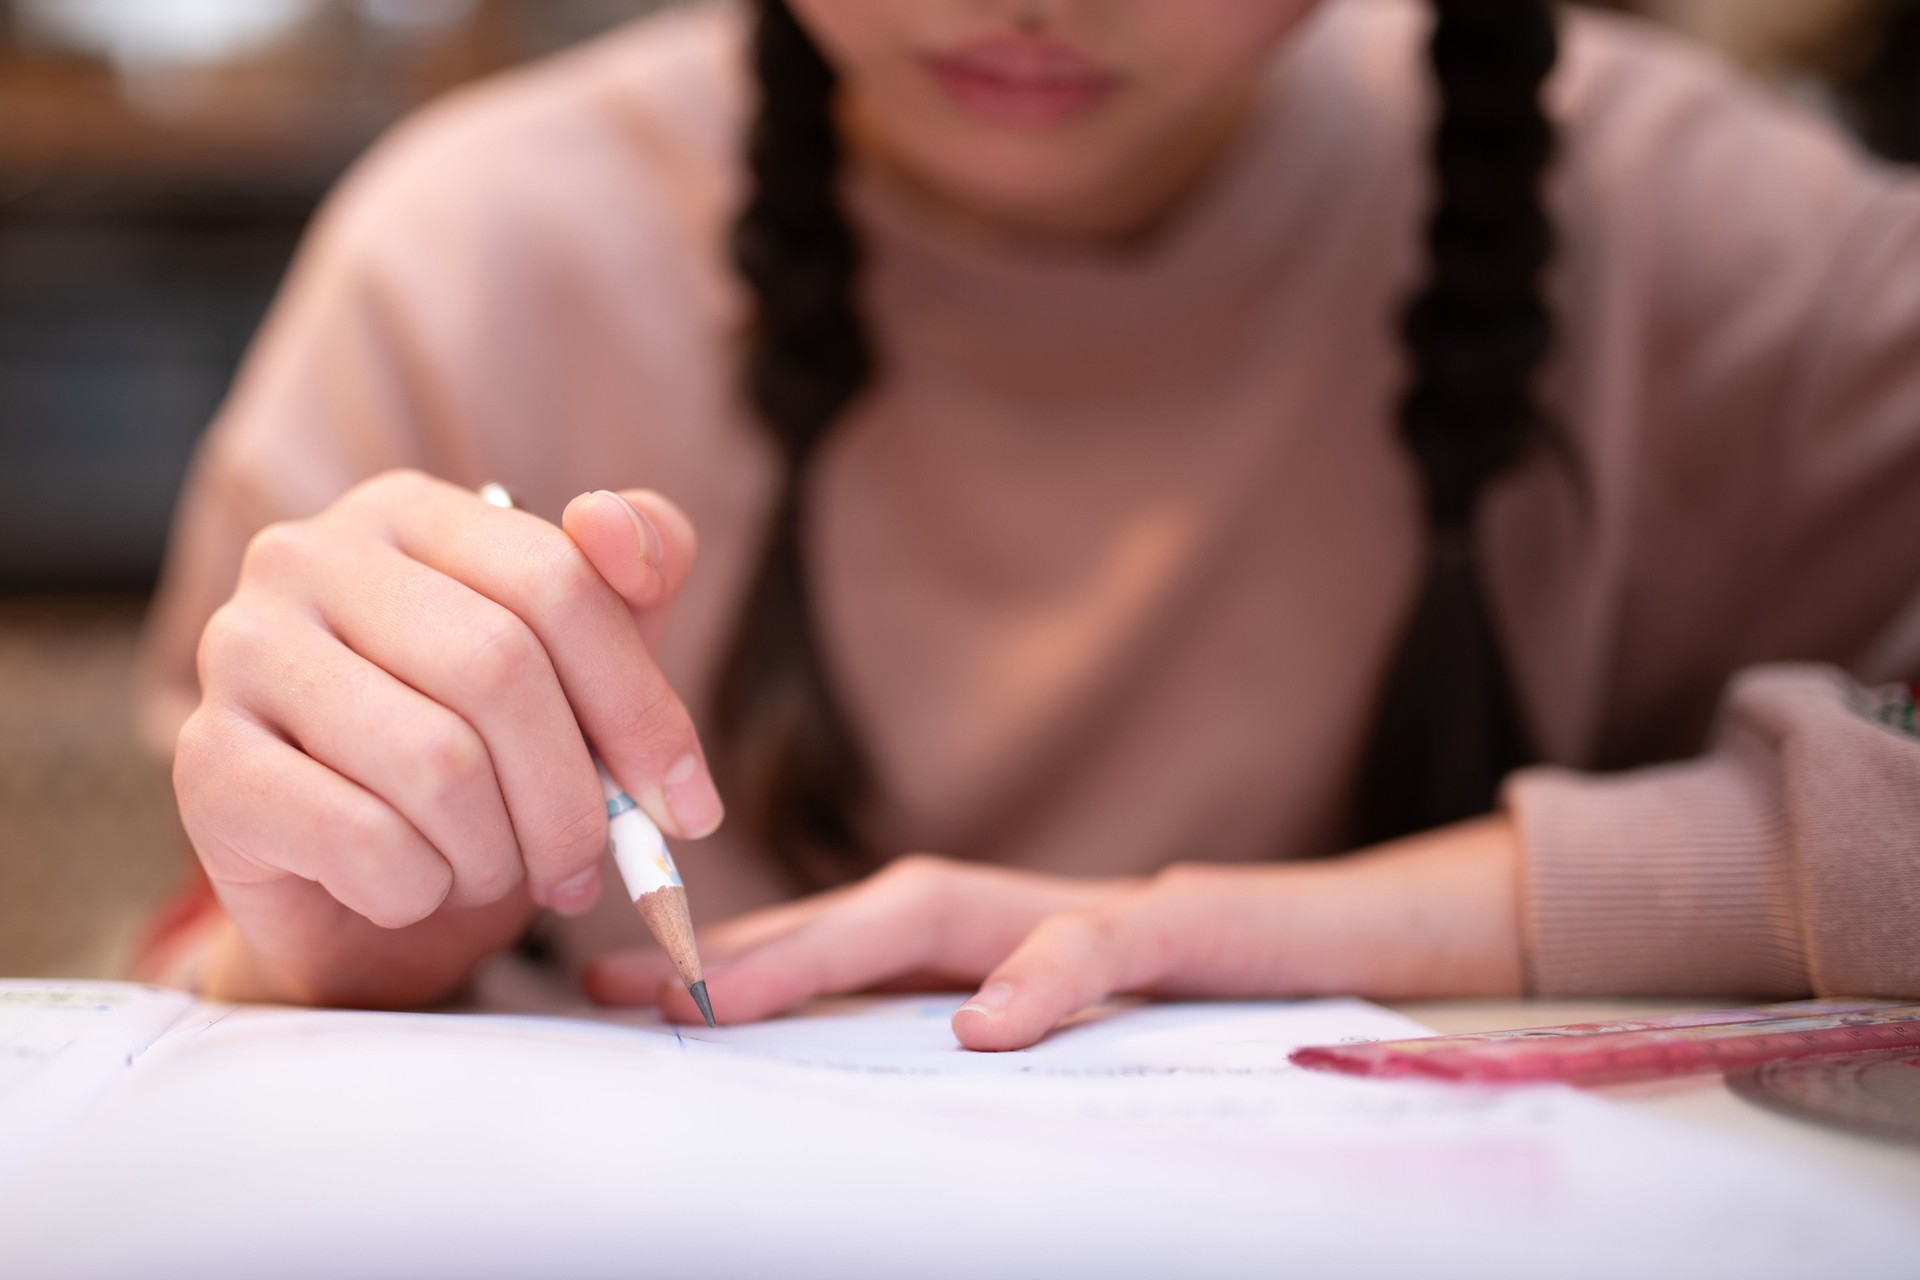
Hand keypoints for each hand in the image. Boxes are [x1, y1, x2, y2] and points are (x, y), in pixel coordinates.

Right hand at [174, 470, 718, 1006]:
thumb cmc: (481, 771)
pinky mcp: (203, 763)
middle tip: (588, 867)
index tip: (688, 807)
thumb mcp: (576, 678)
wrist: (356, 898)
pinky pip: (366, 841)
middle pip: (500, 669)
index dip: (643, 708)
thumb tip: (619, 523)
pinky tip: (414, 887)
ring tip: (494, 872)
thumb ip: (629, 589)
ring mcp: (239, 652)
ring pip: (438, 763)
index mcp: (409, 513)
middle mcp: (308, 557)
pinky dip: (421, 890)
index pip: (561, 582)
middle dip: (573, 798)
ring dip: (497, 853)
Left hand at [588, 817, 1525, 1049]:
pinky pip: (1107, 944)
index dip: (727, 964)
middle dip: (745, 951)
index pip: (841, 944)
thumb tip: (855, 1119)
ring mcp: (1100, 911)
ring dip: (833, 948)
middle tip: (635, 997)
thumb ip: (970, 1053)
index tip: (601, 994)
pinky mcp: (1190, 927)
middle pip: (864, 910)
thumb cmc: (1218, 1008)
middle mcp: (1025, 917)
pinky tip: (987, 1026)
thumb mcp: (1076, 1042)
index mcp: (994, 948)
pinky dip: (1043, 977)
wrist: (1371, 950)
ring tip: (740, 1001)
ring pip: (948, 905)